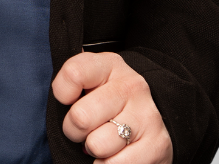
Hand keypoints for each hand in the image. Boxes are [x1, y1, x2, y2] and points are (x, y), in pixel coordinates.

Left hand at [52, 52, 172, 161]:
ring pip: (97, 145)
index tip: (67, 101)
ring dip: (93, 150)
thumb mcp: (89, 82)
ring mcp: (147, 115)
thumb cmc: (107, 102)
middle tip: (83, 130)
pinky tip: (114, 155)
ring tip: (102, 140)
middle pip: (80, 117)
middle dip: (74, 131)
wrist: (148, 121)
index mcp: (109, 65)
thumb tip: (61, 98)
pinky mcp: (158, 145)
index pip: (73, 74)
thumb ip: (71, 83)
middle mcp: (131, 86)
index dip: (62, 93)